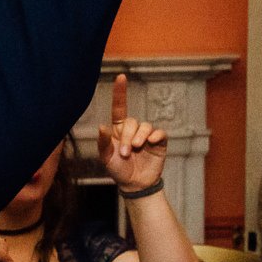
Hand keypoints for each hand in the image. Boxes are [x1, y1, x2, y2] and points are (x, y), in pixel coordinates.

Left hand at [98, 72, 166, 190]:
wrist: (135, 185)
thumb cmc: (118, 170)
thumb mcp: (106, 157)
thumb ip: (103, 142)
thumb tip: (102, 126)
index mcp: (118, 130)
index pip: (119, 107)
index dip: (120, 93)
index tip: (121, 77)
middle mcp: (133, 130)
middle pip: (132, 122)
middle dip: (128, 137)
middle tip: (126, 153)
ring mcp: (147, 136)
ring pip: (145, 126)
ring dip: (140, 137)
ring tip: (135, 150)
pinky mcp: (159, 143)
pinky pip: (159, 133)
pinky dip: (155, 136)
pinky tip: (151, 143)